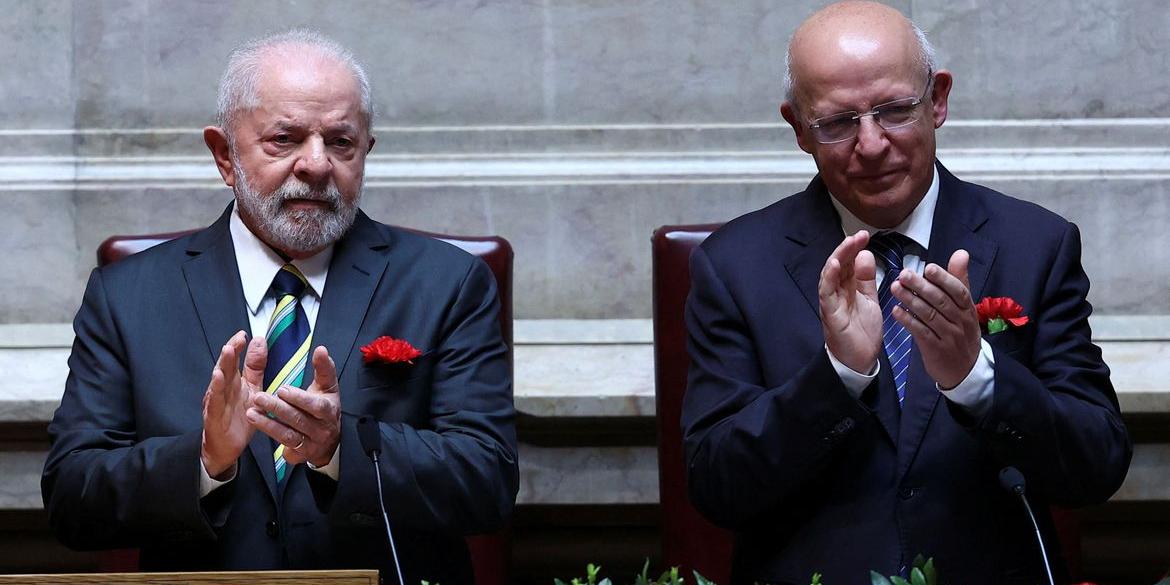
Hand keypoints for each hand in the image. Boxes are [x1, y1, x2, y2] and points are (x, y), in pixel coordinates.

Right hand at [202, 332, 265, 478]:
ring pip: (218, 381)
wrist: (227, 448)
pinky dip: (215, 389)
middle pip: (225, 367)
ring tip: (227, 351)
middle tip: (236, 339)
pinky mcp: (214, 416)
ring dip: (222, 365)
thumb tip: (259, 341)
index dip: (238, 347)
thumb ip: (256, 367)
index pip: (235, 360)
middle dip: (230, 352)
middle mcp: (223, 389)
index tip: (244, 334)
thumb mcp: (252, 390)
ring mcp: (216, 401)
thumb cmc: (239, 417)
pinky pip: (215, 401)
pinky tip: (217, 377)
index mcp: (233, 381)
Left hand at [247, 346, 341, 467]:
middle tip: (258, 397)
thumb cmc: (325, 408)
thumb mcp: (328, 388)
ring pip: (288, 434)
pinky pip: (283, 445)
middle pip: (298, 419)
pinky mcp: (300, 453)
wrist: (330, 441)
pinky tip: (257, 425)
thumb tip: (321, 349)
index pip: (316, 405)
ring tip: (251, 412)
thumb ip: (324, 368)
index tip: (282, 389)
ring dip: (268, 423)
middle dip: (277, 408)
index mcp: (329, 410)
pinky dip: (270, 434)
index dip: (299, 398)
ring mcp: (311, 443)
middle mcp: (322, 429)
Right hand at [818, 230, 881, 372]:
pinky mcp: (829, 313)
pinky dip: (828, 277)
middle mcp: (837, 292)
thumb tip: (865, 254)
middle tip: (860, 235)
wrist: (860, 360)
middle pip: (839, 264)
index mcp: (847, 288)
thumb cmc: (862, 332)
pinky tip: (835, 264)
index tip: (865, 235)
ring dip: (839, 257)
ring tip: (849, 243)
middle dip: (848, 248)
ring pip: (830, 274)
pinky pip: (826, 292)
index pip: (849, 263)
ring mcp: (831, 301)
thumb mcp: (869, 299)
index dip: (855, 248)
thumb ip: (867, 279)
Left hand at [889, 249, 981, 388]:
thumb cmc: (960, 332)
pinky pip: (921, 333)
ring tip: (895, 288)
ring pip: (929, 316)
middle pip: (941, 301)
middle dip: (921, 286)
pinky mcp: (936, 350)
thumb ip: (959, 280)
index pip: (958, 291)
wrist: (964, 371)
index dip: (944, 279)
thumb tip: (961, 253)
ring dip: (911, 300)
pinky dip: (908, 321)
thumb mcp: (965, 307)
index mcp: (967, 309)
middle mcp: (960, 322)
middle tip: (903, 274)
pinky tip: (896, 311)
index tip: (928, 267)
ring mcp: (949, 336)